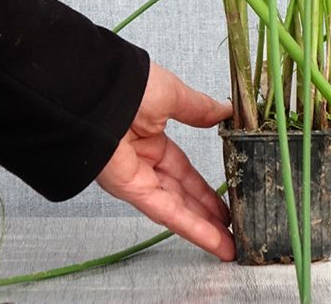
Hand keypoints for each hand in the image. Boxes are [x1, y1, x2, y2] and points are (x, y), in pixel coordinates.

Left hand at [96, 62, 234, 260]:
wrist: (98, 92)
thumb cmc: (130, 86)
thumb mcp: (173, 95)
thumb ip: (199, 109)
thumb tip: (223, 110)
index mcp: (151, 136)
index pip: (182, 170)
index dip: (204, 186)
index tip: (226, 195)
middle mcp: (143, 161)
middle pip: (181, 194)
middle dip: (207, 212)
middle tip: (232, 226)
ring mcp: (136, 177)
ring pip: (177, 208)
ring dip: (204, 228)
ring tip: (230, 244)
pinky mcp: (132, 190)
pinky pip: (167, 212)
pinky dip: (192, 227)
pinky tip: (213, 240)